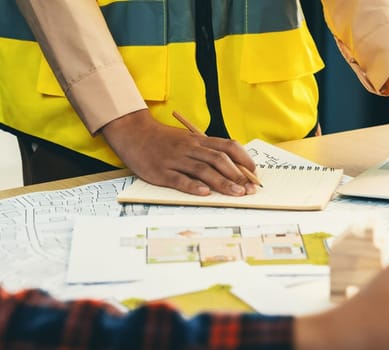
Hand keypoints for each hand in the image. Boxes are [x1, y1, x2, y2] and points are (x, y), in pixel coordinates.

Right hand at [101, 109, 257, 195]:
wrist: (134, 133)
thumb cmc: (164, 140)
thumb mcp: (188, 140)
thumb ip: (207, 151)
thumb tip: (232, 166)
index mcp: (199, 140)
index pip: (227, 146)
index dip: (243, 159)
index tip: (254, 172)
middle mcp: (190, 148)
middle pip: (218, 160)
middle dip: (237, 175)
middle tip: (249, 188)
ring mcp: (176, 160)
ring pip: (203, 170)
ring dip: (222, 182)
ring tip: (236, 193)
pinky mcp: (162, 172)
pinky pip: (179, 179)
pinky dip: (193, 186)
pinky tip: (205, 193)